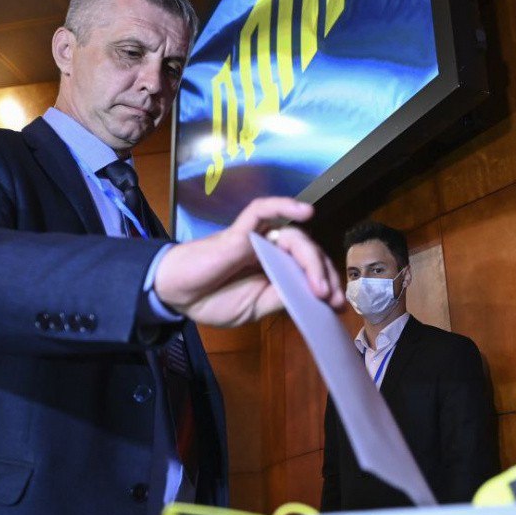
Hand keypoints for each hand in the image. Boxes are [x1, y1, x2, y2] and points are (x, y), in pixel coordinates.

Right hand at [153, 197, 343, 326]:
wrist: (176, 295)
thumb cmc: (212, 300)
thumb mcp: (255, 308)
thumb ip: (282, 298)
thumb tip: (314, 294)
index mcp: (276, 268)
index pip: (311, 267)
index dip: (327, 282)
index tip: (339, 305)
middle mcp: (272, 249)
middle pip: (308, 251)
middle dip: (325, 274)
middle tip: (333, 300)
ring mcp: (257, 238)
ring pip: (295, 237)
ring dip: (312, 260)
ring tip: (318, 287)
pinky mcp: (240, 231)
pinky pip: (263, 211)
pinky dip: (284, 205)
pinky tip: (305, 211)